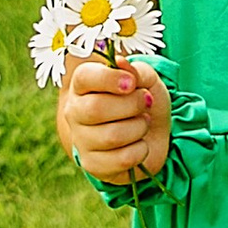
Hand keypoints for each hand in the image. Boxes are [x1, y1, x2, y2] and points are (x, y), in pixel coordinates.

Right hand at [58, 56, 171, 185]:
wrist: (152, 136)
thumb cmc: (143, 103)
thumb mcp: (146, 81)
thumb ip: (136, 71)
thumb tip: (122, 63)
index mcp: (82, 85)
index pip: (84, 77)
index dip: (109, 78)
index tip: (131, 83)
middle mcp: (75, 111)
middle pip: (96, 108)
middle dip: (131, 105)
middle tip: (145, 102)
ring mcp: (81, 140)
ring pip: (111, 136)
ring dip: (139, 128)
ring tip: (143, 123)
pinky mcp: (92, 165)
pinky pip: (121, 159)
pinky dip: (140, 150)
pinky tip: (139, 144)